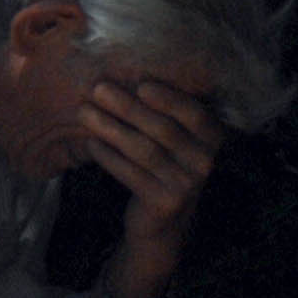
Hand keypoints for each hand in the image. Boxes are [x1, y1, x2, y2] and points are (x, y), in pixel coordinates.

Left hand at [81, 73, 223, 297]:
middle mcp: (205, 161)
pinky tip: (91, 143)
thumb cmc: (164, 164)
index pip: (194, 114)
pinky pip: (130, 174)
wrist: (163, 220)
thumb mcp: (174, 139)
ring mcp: (186, 184)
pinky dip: (109, 157)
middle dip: (127, 107)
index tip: (141, 83)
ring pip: (143, 150)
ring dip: (111, 128)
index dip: (169, 98)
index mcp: (213, 138)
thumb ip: (162, 113)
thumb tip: (123, 77)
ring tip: (84, 112)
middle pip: (162, 129)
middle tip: (98, 89)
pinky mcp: (165, 202)